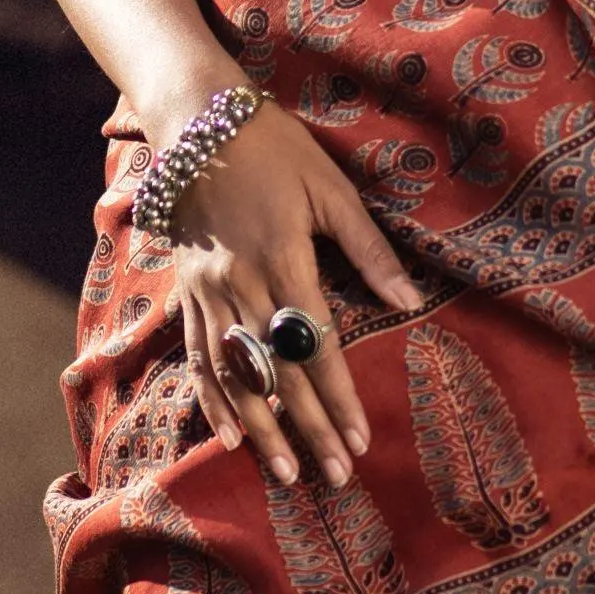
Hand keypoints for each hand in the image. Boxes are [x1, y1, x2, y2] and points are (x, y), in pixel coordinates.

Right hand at [163, 100, 420, 489]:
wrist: (194, 118)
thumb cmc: (274, 147)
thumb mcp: (332, 189)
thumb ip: (368, 249)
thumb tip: (410, 298)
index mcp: (283, 259)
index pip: (316, 345)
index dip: (339, 397)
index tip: (361, 440)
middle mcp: (240, 283)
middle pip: (278, 371)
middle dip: (308, 429)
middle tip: (335, 475)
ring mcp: (207, 290)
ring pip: (234, 373)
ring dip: (261, 427)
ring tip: (285, 473)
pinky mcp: (185, 290)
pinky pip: (197, 355)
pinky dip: (211, 398)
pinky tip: (229, 435)